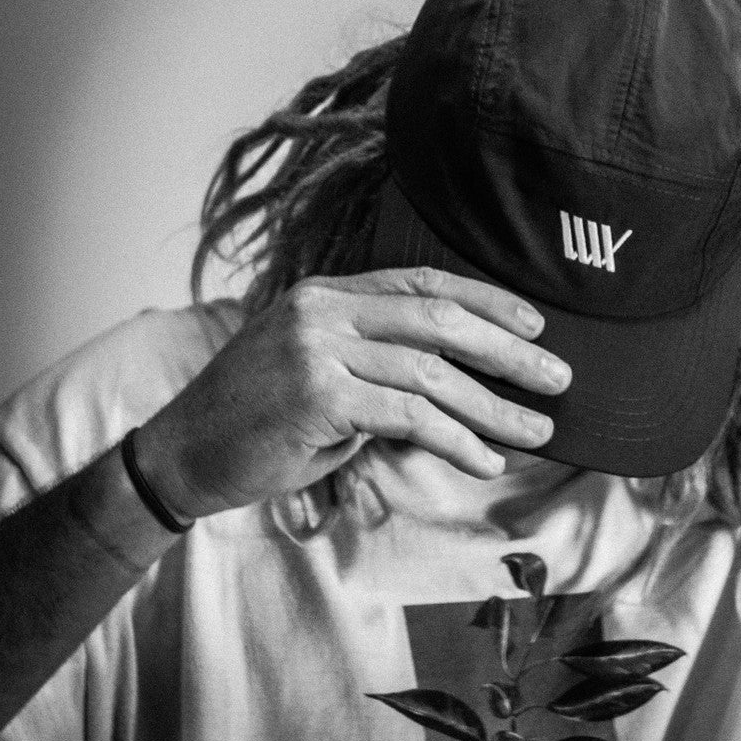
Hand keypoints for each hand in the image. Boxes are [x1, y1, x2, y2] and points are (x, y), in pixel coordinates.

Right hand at [136, 268, 571, 519]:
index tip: (535, 325)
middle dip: (508, 352)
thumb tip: (459, 381)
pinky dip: (455, 439)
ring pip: (431, 373)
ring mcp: (318, 349)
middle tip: (558, 379)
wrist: (182, 453)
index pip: (423, 282)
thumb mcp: (319, 371)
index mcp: (327, 294)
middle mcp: (324, 310)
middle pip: (439, 321)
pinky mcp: (317, 396)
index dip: (486, 301)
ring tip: (537, 431)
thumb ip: (377, 363)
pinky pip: (408, 416)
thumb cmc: (258, 417)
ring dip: (493, 406)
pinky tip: (485, 458)